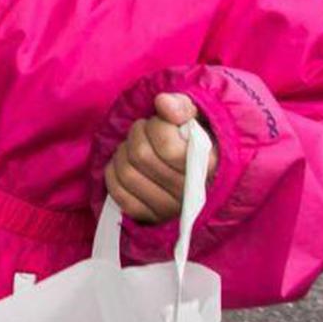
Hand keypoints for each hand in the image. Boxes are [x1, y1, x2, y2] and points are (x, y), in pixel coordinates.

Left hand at [106, 92, 216, 223]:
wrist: (202, 172)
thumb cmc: (199, 139)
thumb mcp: (199, 116)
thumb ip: (183, 106)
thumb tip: (163, 103)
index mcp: (209, 168)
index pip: (166, 147)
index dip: (156, 126)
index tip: (163, 121)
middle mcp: (189, 194)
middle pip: (140, 156)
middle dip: (138, 133)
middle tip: (145, 130)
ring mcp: (169, 210)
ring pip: (126, 172)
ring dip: (124, 151)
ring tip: (136, 146)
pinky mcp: (150, 218)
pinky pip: (118, 193)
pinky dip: (113, 172)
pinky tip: (126, 163)